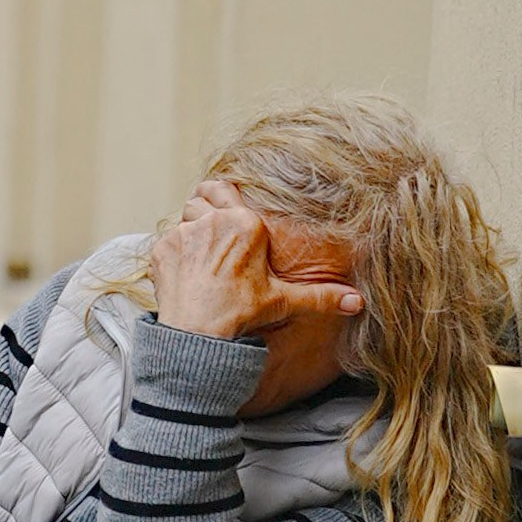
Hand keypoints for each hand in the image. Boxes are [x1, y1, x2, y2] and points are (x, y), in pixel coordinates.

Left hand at [151, 183, 363, 344]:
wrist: (199, 333)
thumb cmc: (241, 313)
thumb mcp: (283, 301)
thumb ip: (321, 297)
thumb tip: (358, 302)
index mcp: (244, 224)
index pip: (226, 188)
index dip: (223, 196)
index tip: (225, 211)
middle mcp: (212, 221)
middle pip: (201, 198)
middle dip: (205, 210)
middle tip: (212, 232)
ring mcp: (184, 233)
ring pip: (183, 219)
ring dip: (190, 231)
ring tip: (200, 255)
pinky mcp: (163, 249)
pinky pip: (167, 241)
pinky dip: (174, 254)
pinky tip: (185, 274)